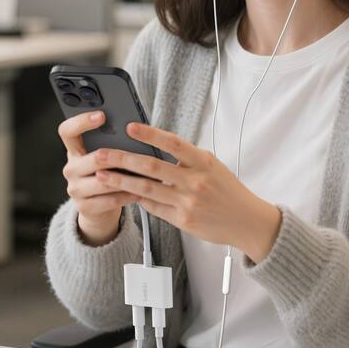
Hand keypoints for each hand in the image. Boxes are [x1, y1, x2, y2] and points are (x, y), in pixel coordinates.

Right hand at [57, 111, 136, 244]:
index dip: (82, 121)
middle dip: (119, 157)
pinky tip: (141, 193)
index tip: (102, 115)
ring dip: (127, 179)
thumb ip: (113, 143)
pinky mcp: (83, 207)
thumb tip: (136, 128)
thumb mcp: (107, 157)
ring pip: (104, 181)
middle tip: (136, 154)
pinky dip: (126, 196)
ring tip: (146, 176)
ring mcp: (74, 189)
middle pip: (94, 158)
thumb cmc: (109, 175)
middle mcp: (70, 168)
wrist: (99, 208)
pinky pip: (109, 200)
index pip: (67, 130)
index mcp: (73, 150)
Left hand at [91, 123, 282, 262]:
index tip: (130, 127)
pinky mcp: (183, 221)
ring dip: (121, 181)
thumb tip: (154, 148)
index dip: (150, 134)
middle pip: (152, 167)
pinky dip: (138, 198)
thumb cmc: (227, 190)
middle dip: (122, 159)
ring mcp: (188, 202)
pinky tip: (123, 192)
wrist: (247, 221)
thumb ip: (186, 159)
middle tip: (101, 154)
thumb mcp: (212, 167)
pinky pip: (154, 207)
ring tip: (101, 175)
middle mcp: (195, 181)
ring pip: (147, 189)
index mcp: (204, 162)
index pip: (173, 143)